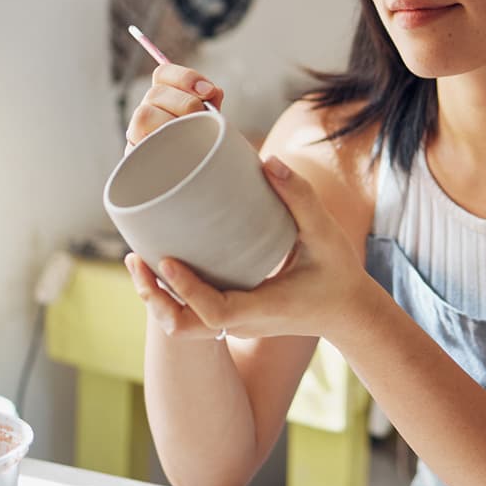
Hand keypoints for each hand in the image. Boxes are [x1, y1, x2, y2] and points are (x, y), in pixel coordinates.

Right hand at [124, 64, 224, 151]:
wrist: (193, 181)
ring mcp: (137, 132)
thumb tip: (215, 92)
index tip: (209, 91)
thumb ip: (211, 105)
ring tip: (190, 137)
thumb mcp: (209, 122)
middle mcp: (147, 110)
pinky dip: (162, 144)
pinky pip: (139, 143)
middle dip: (187, 104)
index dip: (186, 78)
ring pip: (145, 115)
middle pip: (156, 93)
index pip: (164, 73)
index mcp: (164, 97)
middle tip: (202, 119)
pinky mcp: (134, 154)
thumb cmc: (201, 146)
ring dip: (172, 123)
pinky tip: (180, 151)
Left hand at [140, 156, 378, 342]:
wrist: (349, 311)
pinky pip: (193, 311)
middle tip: (136, 257)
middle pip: (183, 325)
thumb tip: (268, 160)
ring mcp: (236, 323)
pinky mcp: (234, 315)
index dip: (186, 289)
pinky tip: (162, 260)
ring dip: (157, 296)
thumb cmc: (339, 274)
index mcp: (261, 310)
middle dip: (154, 296)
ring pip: (182, 323)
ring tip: (139, 258)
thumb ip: (300, 197)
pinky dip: (172, 292)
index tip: (165, 260)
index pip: (214, 311)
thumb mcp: (325, 235)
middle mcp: (242, 323)